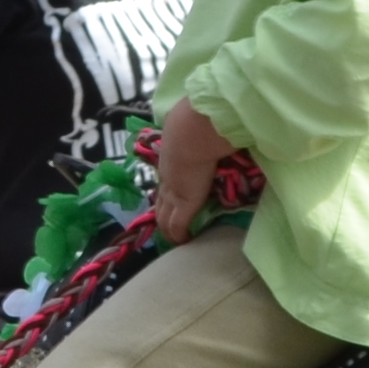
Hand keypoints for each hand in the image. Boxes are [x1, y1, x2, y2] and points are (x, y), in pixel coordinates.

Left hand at [144, 97, 227, 230]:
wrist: (195, 132)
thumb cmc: (198, 125)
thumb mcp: (192, 131)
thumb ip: (198, 136)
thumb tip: (208, 132)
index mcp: (169, 162)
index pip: (164, 184)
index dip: (165, 195)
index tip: (169, 203)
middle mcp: (167, 179)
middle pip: (159, 203)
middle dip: (162, 216)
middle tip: (168, 228)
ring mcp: (173, 193)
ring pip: (164, 217)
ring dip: (169, 229)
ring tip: (176, 239)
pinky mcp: (183, 205)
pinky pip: (178, 225)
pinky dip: (180, 235)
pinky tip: (184, 242)